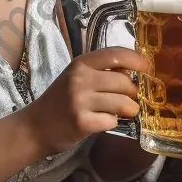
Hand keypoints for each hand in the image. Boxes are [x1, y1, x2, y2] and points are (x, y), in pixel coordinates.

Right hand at [21, 47, 144, 156]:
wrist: (34, 127)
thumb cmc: (59, 101)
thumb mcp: (75, 78)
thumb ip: (100, 72)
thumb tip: (131, 73)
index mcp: (80, 64)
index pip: (114, 54)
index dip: (135, 59)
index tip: (147, 67)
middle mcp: (80, 79)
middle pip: (123, 82)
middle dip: (133, 93)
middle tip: (128, 99)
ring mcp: (80, 101)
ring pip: (122, 103)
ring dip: (128, 110)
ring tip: (120, 112)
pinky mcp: (83, 122)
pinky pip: (112, 121)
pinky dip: (111, 123)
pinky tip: (100, 121)